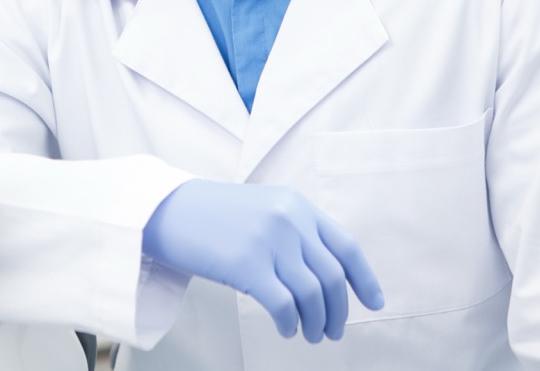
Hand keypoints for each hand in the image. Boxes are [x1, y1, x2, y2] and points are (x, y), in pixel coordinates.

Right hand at [142, 180, 383, 341]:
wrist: (165, 209)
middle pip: (333, 277)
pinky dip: (290, 323)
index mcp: (297, 205)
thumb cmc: (212, 215)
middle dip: (339, 311)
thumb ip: (295, 231)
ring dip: (316, 322)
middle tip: (333, 331)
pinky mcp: (246, 265)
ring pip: (312, 295)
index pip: (346, 246)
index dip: (365, 279)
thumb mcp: (263, 208)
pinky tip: (286, 329)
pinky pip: (283, 305)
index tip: (374, 302)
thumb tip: (326, 277)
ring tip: (310, 334)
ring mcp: (268, 241)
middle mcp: (289, 220)